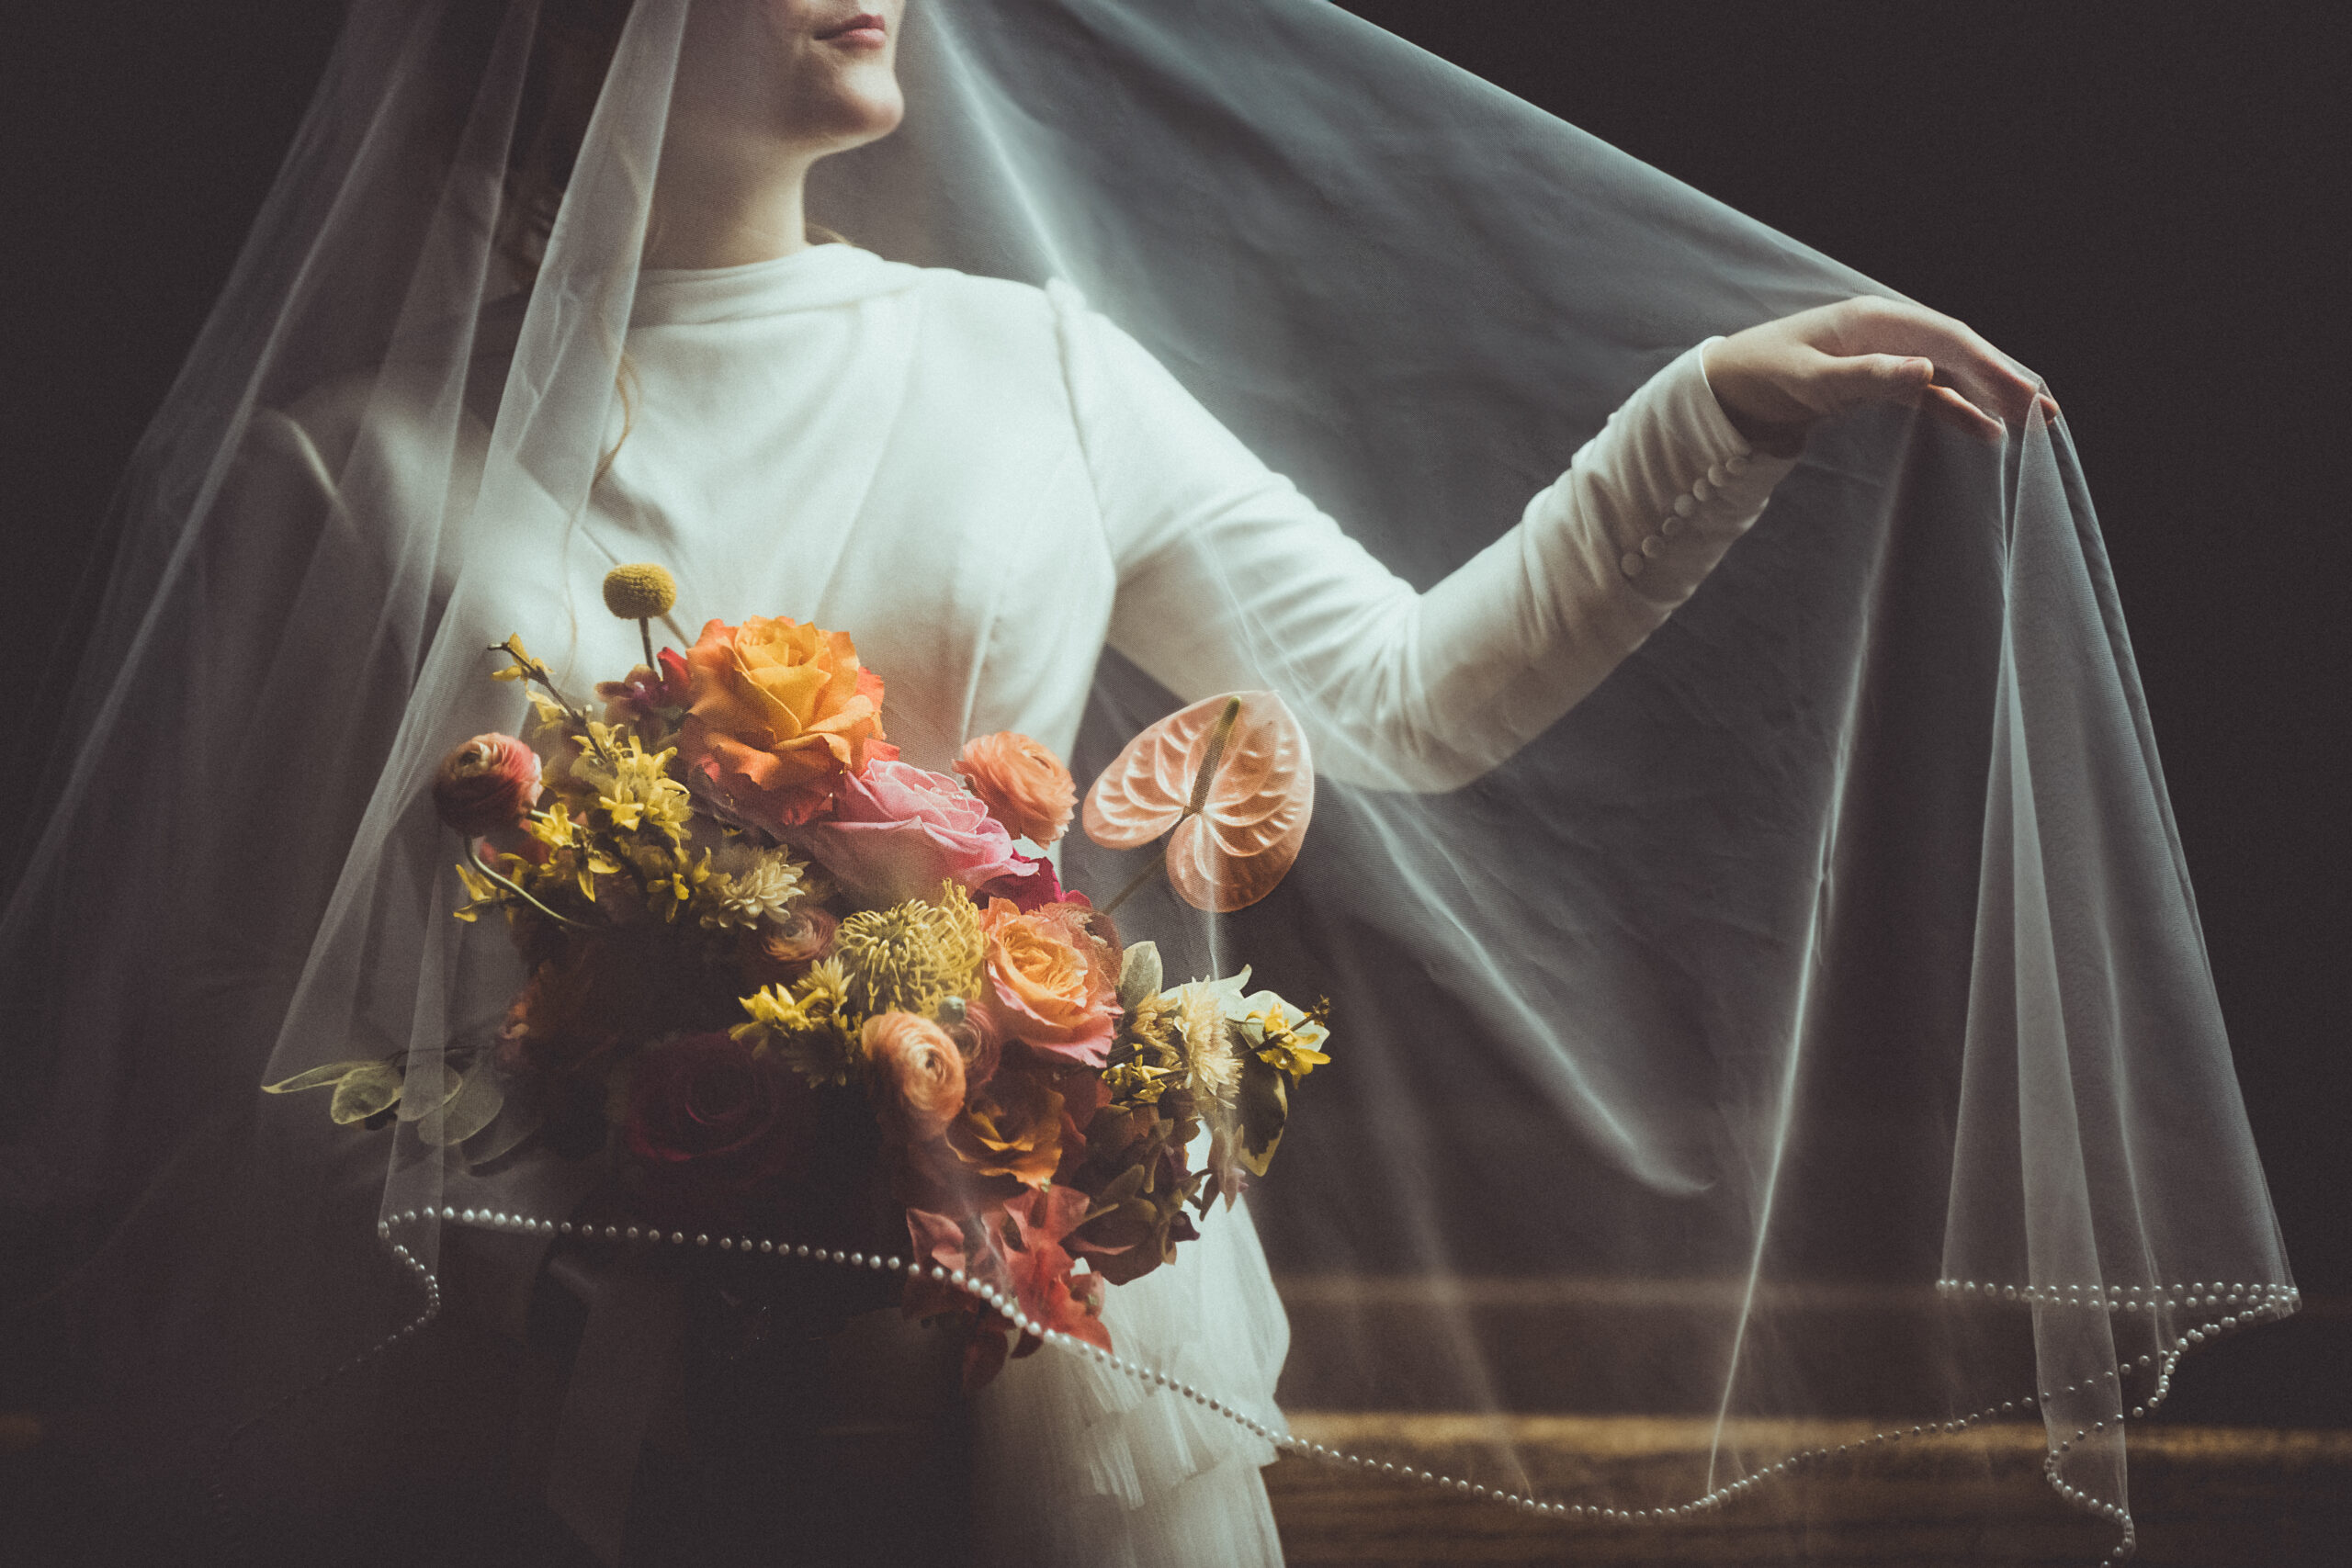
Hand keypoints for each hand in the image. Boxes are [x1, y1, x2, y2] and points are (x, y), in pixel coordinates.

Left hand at [1701, 296, 2059, 455]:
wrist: (1723, 391)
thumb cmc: (1759, 378)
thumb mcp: (1809, 380)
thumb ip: (1866, 376)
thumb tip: (1927, 370)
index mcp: (1872, 321)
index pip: (1946, 338)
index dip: (1990, 364)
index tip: (2024, 394)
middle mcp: (1885, 331)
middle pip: (1957, 351)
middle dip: (2002, 379)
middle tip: (2046, 412)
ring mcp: (1882, 355)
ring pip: (1949, 372)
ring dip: (1987, 395)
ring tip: (2031, 423)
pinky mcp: (1875, 381)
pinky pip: (1927, 393)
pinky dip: (1956, 409)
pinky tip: (1985, 430)